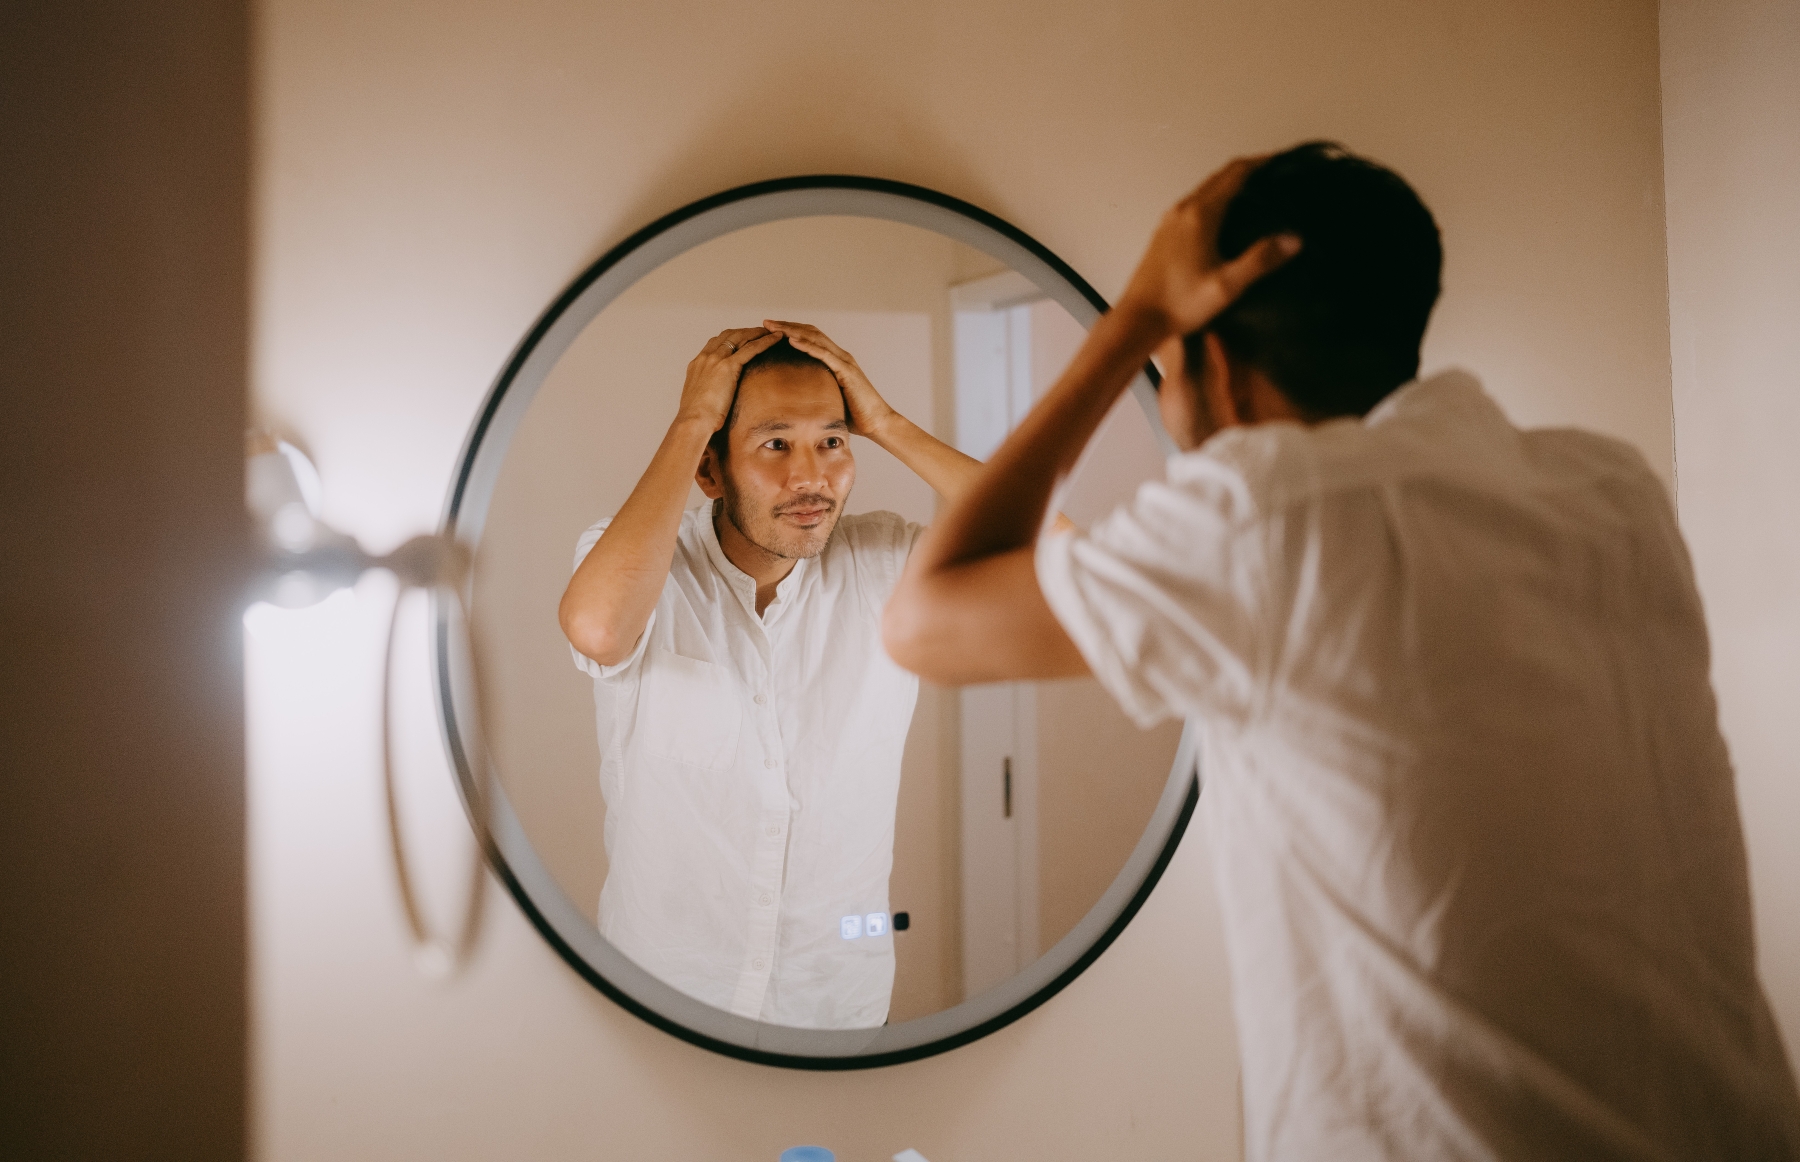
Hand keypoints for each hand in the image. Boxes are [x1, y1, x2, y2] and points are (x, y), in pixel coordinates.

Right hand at [677, 327, 781, 429]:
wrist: (693, 421)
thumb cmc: (696, 418)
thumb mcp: (699, 399)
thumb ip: (707, 391)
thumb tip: (714, 396)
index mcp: (697, 364)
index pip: (716, 342)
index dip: (732, 338)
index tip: (743, 338)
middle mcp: (706, 357)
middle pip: (729, 335)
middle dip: (746, 331)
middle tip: (761, 331)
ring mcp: (716, 359)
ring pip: (741, 338)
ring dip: (757, 332)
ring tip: (772, 332)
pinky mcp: (728, 367)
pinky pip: (751, 349)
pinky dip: (765, 341)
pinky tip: (776, 339)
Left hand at [764, 320, 896, 437]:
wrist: (877, 422)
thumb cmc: (854, 415)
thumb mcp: (828, 400)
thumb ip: (815, 393)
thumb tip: (793, 400)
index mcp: (835, 360)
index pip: (810, 338)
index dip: (790, 332)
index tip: (769, 330)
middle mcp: (840, 356)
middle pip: (810, 332)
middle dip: (787, 326)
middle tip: (766, 322)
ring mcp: (844, 361)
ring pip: (815, 338)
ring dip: (792, 330)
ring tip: (773, 327)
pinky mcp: (846, 371)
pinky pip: (824, 354)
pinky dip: (807, 345)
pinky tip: (791, 341)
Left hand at [1118, 155, 1300, 337]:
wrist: (1138, 320)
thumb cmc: (1180, 305)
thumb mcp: (1227, 286)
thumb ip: (1261, 260)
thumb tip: (1293, 239)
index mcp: (1200, 215)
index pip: (1234, 174)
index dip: (1260, 163)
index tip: (1281, 160)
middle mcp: (1182, 210)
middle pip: (1219, 177)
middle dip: (1247, 170)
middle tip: (1273, 174)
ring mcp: (1169, 221)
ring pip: (1204, 190)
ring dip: (1229, 184)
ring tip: (1254, 193)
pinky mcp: (1163, 234)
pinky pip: (1193, 204)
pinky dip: (1213, 199)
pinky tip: (1224, 216)